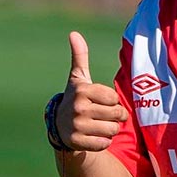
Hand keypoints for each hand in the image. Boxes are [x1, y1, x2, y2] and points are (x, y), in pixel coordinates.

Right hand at [57, 31, 128, 152]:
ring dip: (110, 130)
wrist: (59, 126)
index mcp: (82, 91)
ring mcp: (77, 126)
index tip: (102, 101)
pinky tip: (92, 136)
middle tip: (104, 115)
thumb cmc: (77, 99)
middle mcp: (78, 108)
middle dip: (115, 116)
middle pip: (116, 115)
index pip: (114, 98)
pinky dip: (102, 141)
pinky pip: (104, 143)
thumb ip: (80, 57)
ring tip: (98, 125)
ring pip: (113, 130)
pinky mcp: (77, 142)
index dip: (112, 101)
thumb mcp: (78, 79)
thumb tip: (74, 33)